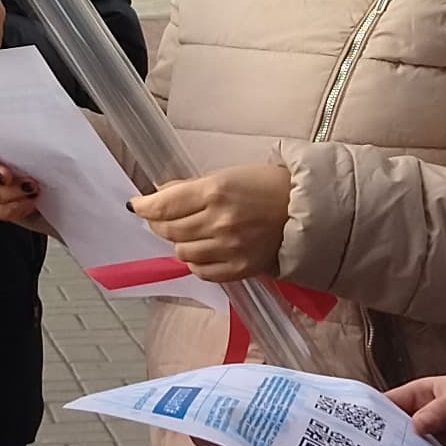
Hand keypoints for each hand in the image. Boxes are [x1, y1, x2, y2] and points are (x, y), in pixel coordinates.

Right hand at [0, 140, 49, 234]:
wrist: (45, 175)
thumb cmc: (32, 151)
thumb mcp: (25, 139)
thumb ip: (19, 135)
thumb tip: (27, 128)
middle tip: (10, 174)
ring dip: (13, 191)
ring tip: (31, 186)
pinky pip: (2, 210)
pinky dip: (17, 206)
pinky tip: (30, 199)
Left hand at [132, 163, 292, 282]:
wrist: (308, 211)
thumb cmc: (270, 186)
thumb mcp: (229, 174)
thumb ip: (192, 187)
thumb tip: (160, 195)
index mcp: (216, 191)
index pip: (164, 205)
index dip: (145, 206)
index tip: (137, 206)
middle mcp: (220, 221)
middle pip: (169, 230)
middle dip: (159, 224)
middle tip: (162, 218)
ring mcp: (229, 248)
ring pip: (182, 252)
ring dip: (178, 243)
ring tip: (188, 233)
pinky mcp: (239, 269)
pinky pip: (201, 271)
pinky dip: (195, 261)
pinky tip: (202, 250)